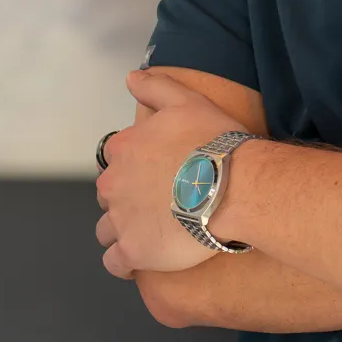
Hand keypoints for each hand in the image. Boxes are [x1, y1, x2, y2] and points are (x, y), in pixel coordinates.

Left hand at [95, 68, 256, 280]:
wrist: (235, 187)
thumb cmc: (216, 143)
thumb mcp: (188, 102)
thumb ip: (156, 87)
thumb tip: (130, 78)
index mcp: (124, 149)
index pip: (114, 160)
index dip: (134, 168)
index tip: (156, 175)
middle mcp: (113, 183)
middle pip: (108, 196)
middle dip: (126, 200)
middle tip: (159, 205)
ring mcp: (121, 219)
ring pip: (107, 229)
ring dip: (122, 231)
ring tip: (152, 234)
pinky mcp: (133, 251)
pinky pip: (116, 262)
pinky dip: (125, 262)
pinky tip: (143, 261)